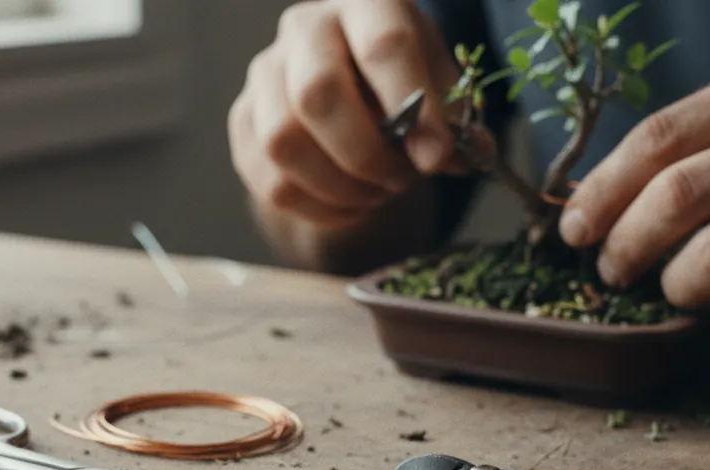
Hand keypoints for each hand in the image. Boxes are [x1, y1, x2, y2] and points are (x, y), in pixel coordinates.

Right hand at [228, 0, 460, 229]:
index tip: (437, 157)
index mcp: (364, 3)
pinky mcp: (243, 120)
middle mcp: (305, 27)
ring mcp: (265, 73)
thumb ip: (452, 117)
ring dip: (339, 187)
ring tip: (376, 194)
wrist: (348, 82)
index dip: (413, 107)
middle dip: (365, 155)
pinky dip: (318, 208)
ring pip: (283, 143)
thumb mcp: (437, 82)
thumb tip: (465, 154)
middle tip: (400, 180)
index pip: (383, 46)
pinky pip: (270, 181)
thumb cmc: (399, 79)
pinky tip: (350, 205)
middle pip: (317, 94)